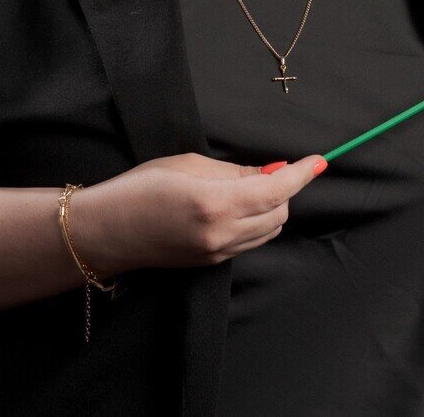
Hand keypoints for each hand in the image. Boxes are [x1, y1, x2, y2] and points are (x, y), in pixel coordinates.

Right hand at [68, 152, 325, 277]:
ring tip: (252, 186)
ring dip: (272, 207)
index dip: (301, 174)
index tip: (318, 161)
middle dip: (284, 189)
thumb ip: (234, 171)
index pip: (276, 190)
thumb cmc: (139, 188)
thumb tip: (269, 171)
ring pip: (268, 231)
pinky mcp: (210, 263)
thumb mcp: (187, 165)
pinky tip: (238, 205)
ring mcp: (216, 253)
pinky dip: (256, 222)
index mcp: (215, 204)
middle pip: (279, 213)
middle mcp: (221, 234)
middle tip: (269, 168)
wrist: (105, 232)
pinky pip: (249, 242)